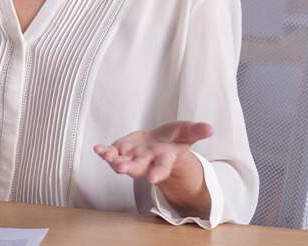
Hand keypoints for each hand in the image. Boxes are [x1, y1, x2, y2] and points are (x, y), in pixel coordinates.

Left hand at [93, 120, 212, 184]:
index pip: (161, 168)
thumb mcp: (186, 134)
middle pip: (137, 168)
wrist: (159, 144)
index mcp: (163, 159)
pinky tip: (97, 149)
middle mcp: (146, 162)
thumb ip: (195, 132)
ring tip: (105, 154)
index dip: (157, 173)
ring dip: (112, 160)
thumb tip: (210, 128)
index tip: (152, 178)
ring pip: (122, 162)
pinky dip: (104, 152)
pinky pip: (111, 153)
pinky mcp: (121, 152)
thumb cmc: (173, 140)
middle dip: (129, 168)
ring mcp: (132, 158)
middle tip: (121, 168)